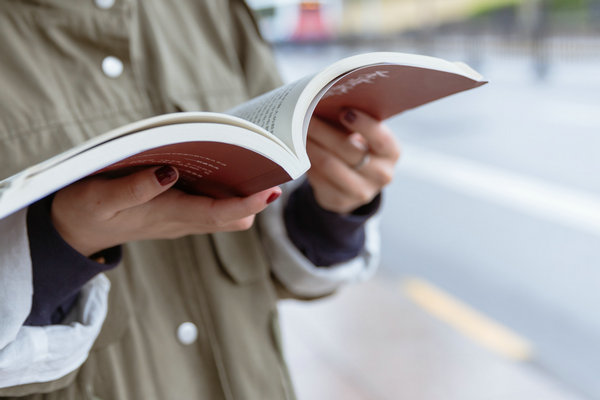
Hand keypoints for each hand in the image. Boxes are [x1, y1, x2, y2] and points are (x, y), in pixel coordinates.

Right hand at [51, 166, 280, 255]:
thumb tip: (170, 172)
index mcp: (168, 216)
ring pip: (224, 211)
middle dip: (254, 197)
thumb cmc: (85, 211)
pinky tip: (223, 164)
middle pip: (232, 216)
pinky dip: (223, 188)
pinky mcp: (176, 210)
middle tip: (271, 166)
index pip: (219, 214)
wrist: (74, 230)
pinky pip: (210, 204)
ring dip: (242, 192)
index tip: (272, 189)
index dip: (248, 204)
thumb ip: (134, 189)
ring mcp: (181, 217)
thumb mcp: (101, 198)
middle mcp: (182, 220)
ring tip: (254, 159)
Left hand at [306, 109, 400, 213]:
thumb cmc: (357, 149)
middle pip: (348, 149)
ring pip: (329, 164)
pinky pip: (317, 178)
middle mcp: (381, 174)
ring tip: (294, 131)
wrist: (354, 185)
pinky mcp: (340, 201)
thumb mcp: (364, 137)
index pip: (381, 138)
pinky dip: (304, 161)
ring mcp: (361, 191)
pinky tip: (296, 150)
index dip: (363, 124)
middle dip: (323, 130)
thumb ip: (352, 122)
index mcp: (391, 153)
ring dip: (309, 145)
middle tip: (302, 114)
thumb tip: (323, 100)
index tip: (343, 111)